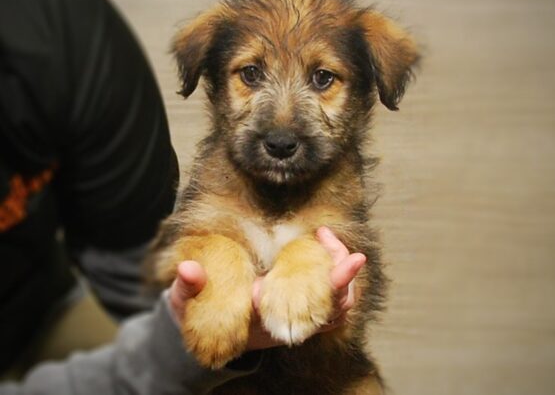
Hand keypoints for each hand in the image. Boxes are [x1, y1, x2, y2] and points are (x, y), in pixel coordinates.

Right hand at [168, 226, 365, 349]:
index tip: (354, 258)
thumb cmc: (196, 315)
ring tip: (323, 237)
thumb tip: (188, 269)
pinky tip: (319, 244)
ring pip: (339, 303)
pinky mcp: (298, 310)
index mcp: (268, 323)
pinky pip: (330, 298)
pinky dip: (332, 271)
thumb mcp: (185, 303)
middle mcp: (289, 325)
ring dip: (339, 269)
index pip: (315, 307)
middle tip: (325, 236)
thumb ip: (187, 287)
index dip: (337, 282)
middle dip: (343, 272)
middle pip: (338, 305)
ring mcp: (297, 320)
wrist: (202, 334)